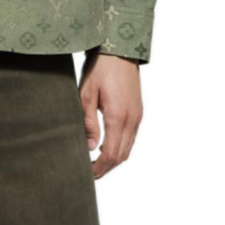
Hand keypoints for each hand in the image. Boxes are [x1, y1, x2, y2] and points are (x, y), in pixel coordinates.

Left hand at [79, 51, 142, 178]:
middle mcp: (132, 119)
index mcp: (118, 116)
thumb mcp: (86, 94)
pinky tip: (106, 147)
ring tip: (96, 164)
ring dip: (113, 159)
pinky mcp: (138, 112)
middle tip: (90, 173)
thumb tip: (90, 147)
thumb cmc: (100, 69)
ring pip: (128, 148)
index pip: (111, 153)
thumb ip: (88, 122)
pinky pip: (131, 138)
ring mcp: (137, 116)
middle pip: (122, 155)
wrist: (119, 50)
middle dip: (106, 168)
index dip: (100, 167)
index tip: (87, 173)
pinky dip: (120, 148)